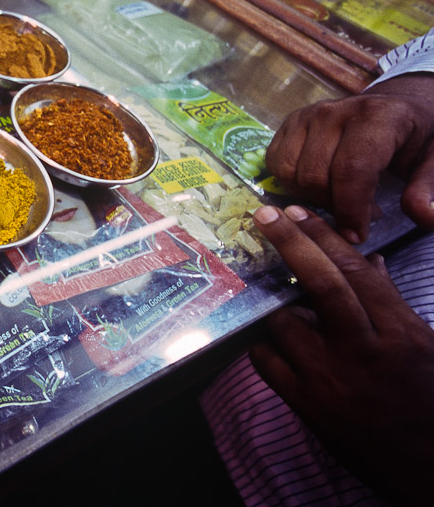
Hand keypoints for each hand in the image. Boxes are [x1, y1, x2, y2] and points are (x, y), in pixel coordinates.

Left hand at [249, 205, 433, 506]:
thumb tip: (368, 261)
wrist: (428, 469)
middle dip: (292, 244)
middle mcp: (364, 351)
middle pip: (322, 285)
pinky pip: (267, 363)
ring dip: (278, 309)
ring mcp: (332, 379)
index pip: (357, 273)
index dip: (324, 237)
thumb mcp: (423, 345)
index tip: (298, 212)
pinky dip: (264, 347)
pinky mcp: (307, 407)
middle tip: (265, 215)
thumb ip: (392, 304)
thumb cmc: (427, 398)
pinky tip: (272, 344)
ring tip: (282, 308)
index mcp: (400, 333)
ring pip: (285, 324)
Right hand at [266, 74, 433, 243]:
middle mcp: (335, 111)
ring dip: (310, 198)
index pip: (351, 169)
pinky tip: (320, 187)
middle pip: (316, 176)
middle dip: (333, 207)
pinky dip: (292, 185)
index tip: (358, 235)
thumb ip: (428, 189)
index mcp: (378, 117)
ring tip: (340, 200)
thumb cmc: (418, 138)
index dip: (351, 209)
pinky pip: (276, 164)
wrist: (399, 108)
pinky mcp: (291, 122)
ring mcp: (308, 115)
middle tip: (359, 215)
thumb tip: (423, 219)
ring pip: (291, 173)